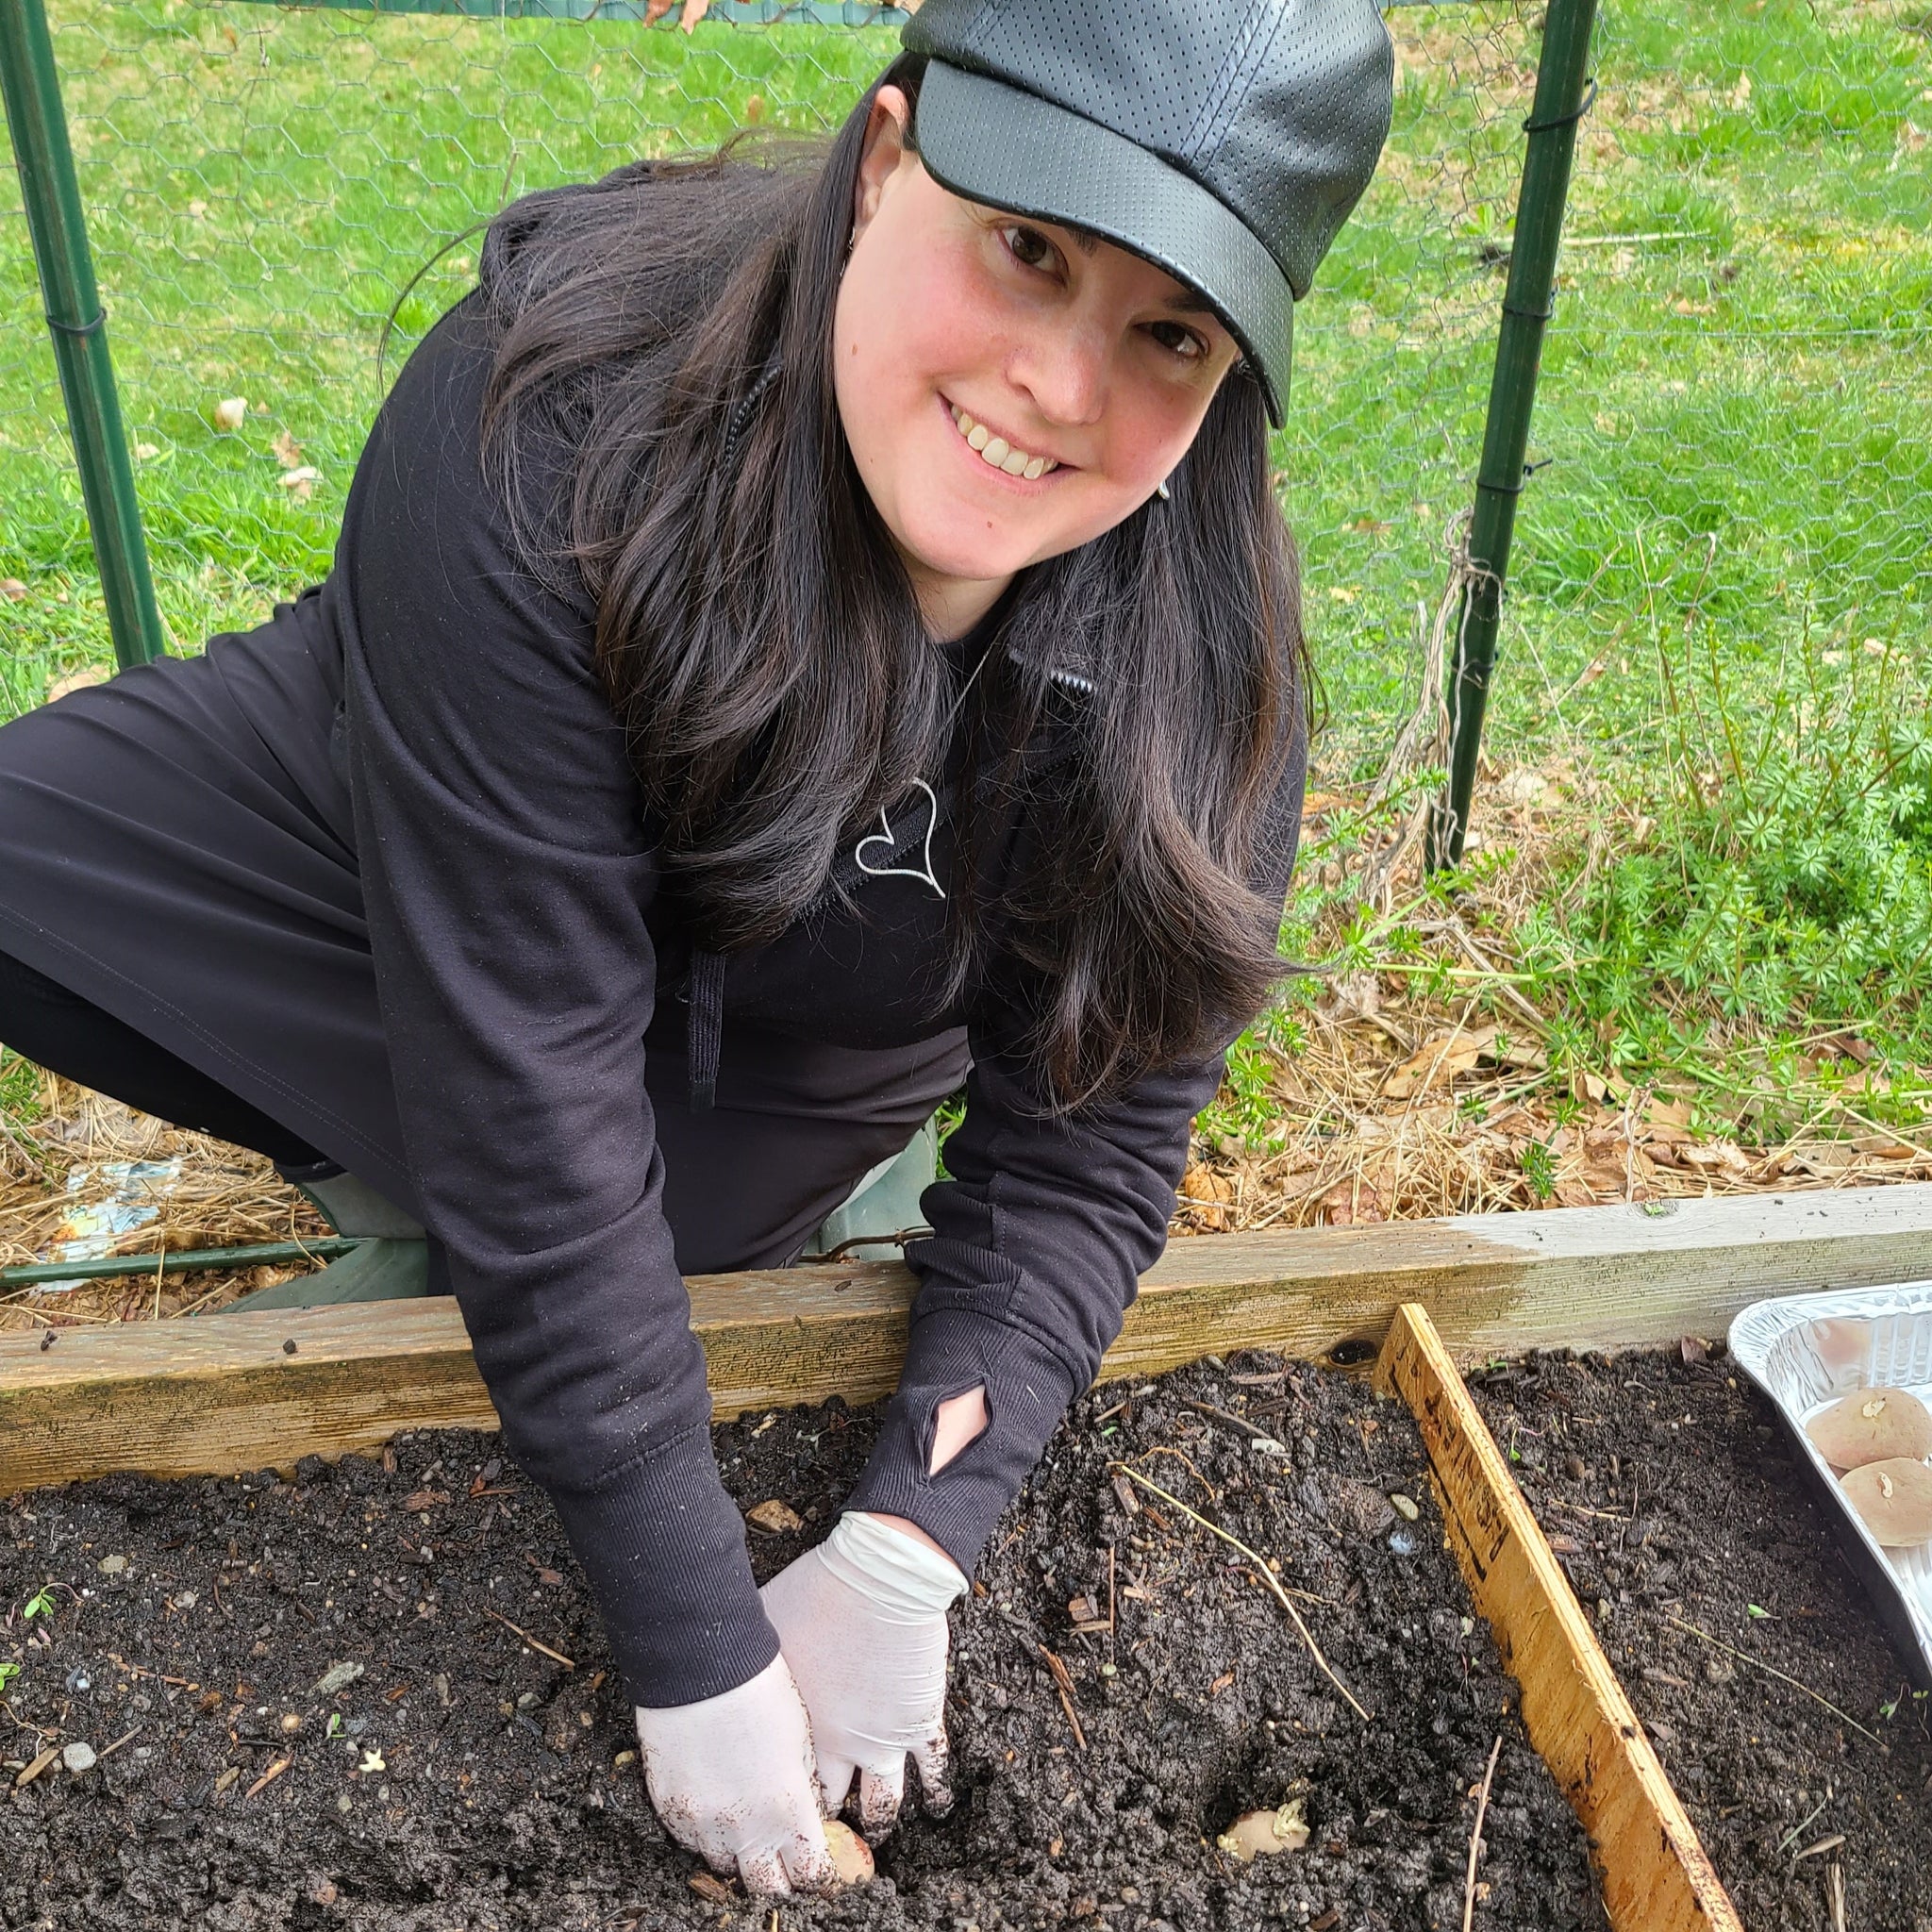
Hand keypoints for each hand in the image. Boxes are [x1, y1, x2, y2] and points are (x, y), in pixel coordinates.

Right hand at [633, 1654, 836, 1895]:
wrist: (700, 1663)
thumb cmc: (760, 1690)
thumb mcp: (801, 1739)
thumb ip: (804, 1789)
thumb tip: (808, 1815)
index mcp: (787, 1809)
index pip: (809, 1872)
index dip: (817, 1871)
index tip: (818, 1861)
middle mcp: (743, 1828)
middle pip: (766, 1886)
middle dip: (780, 1875)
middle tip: (784, 1855)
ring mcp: (701, 1823)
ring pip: (725, 1867)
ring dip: (739, 1854)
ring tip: (747, 1825)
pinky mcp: (669, 1809)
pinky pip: (690, 1842)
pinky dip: (705, 1834)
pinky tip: (716, 1806)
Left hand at [760, 1509, 967, 1837]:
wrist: (880, 1580)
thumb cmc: (816, 1594)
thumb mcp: (765, 1626)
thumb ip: (751, 1656)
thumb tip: (721, 1654)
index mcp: (800, 1729)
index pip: (791, 1788)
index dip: (789, 1804)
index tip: (786, 1813)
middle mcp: (841, 1746)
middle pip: (833, 1804)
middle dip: (827, 1823)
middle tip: (824, 1834)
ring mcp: (885, 1739)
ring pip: (884, 1804)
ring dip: (880, 1822)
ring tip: (876, 1834)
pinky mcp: (920, 1722)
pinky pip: (932, 1771)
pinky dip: (935, 1794)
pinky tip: (935, 1806)